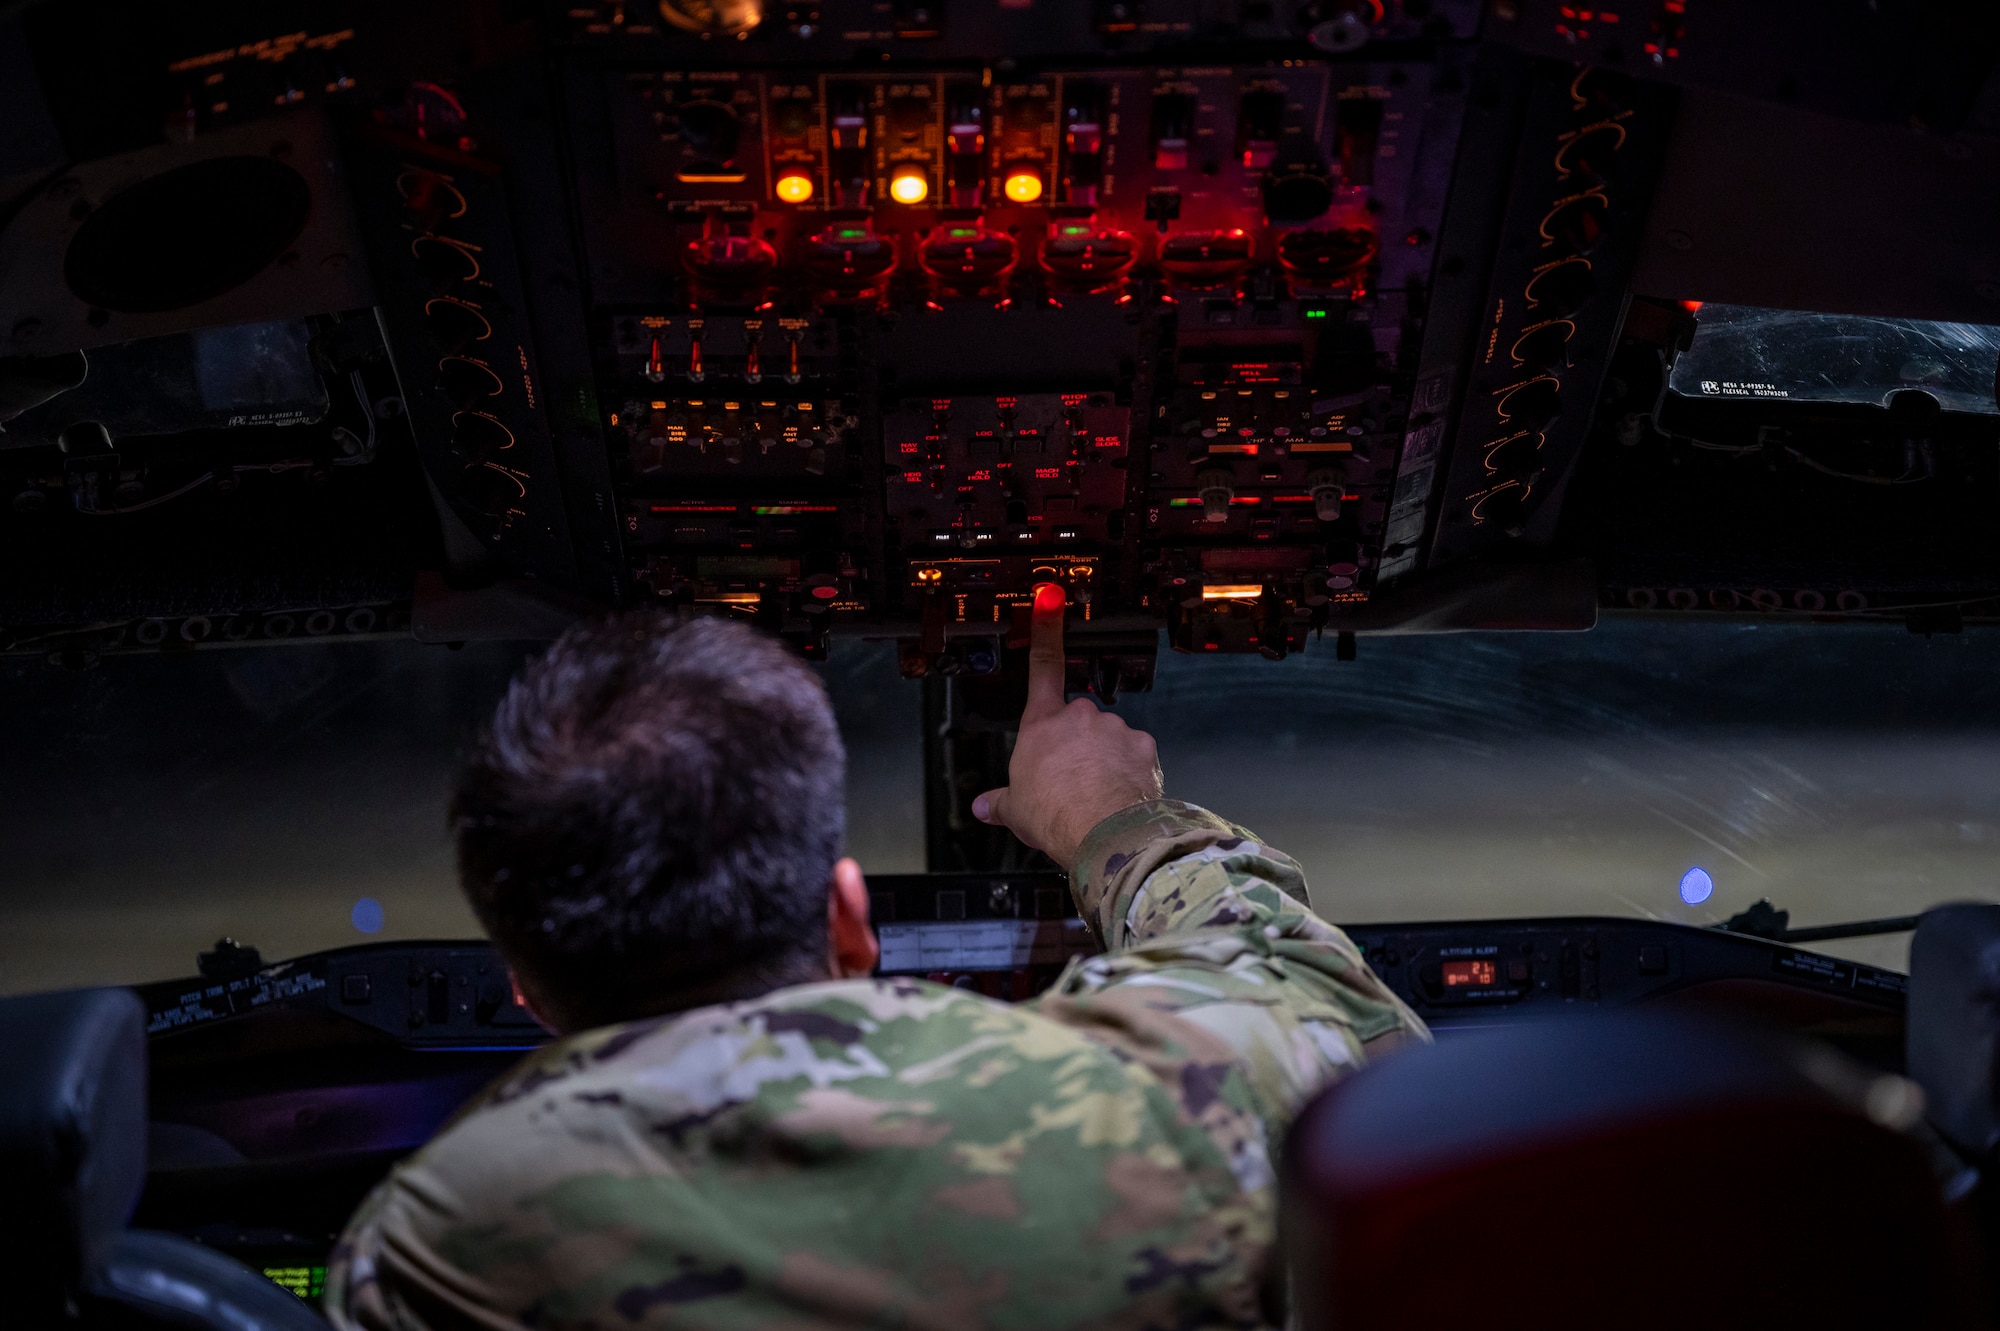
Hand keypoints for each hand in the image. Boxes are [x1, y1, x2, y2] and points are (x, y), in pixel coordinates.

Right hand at [971, 583, 1164, 865]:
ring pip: (1108, 737)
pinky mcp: (1141, 745)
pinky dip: (1129, 769)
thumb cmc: (1056, 815)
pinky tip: (1119, 792)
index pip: (1041, 665)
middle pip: (1077, 720)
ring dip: (1104, 757)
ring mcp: (1112, 728)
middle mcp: (1079, 717)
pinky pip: (1134, 752)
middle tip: (1070, 777)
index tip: (1049, 599)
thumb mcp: (1015, 809)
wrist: (1102, 831)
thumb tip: (984, 806)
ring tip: (1095, 792)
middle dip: (1076, 742)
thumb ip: (1000, 801)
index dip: (1045, 628)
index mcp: (1041, 724)